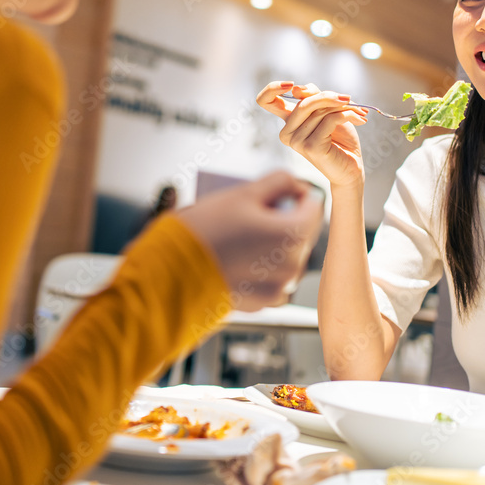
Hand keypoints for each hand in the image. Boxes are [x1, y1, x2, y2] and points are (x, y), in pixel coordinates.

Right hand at [177, 171, 324, 311]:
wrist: (171, 273)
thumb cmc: (205, 232)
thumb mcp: (243, 193)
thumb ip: (279, 181)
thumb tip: (295, 185)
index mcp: (294, 234)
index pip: (313, 205)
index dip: (295, 193)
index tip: (274, 194)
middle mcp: (293, 264)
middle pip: (300, 231)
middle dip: (282, 220)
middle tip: (251, 214)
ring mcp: (279, 287)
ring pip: (287, 255)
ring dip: (273, 244)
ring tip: (242, 236)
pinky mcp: (263, 302)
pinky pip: (273, 277)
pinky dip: (262, 267)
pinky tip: (238, 257)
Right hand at [256, 81, 368, 188]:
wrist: (352, 166)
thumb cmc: (340, 139)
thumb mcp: (327, 111)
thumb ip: (313, 97)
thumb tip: (298, 88)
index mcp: (288, 121)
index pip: (265, 100)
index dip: (273, 87)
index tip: (291, 85)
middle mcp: (287, 132)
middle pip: (303, 101)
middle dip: (328, 96)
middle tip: (347, 98)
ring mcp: (297, 141)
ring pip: (319, 110)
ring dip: (343, 106)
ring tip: (359, 112)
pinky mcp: (311, 147)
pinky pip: (331, 120)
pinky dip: (348, 115)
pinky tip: (360, 120)